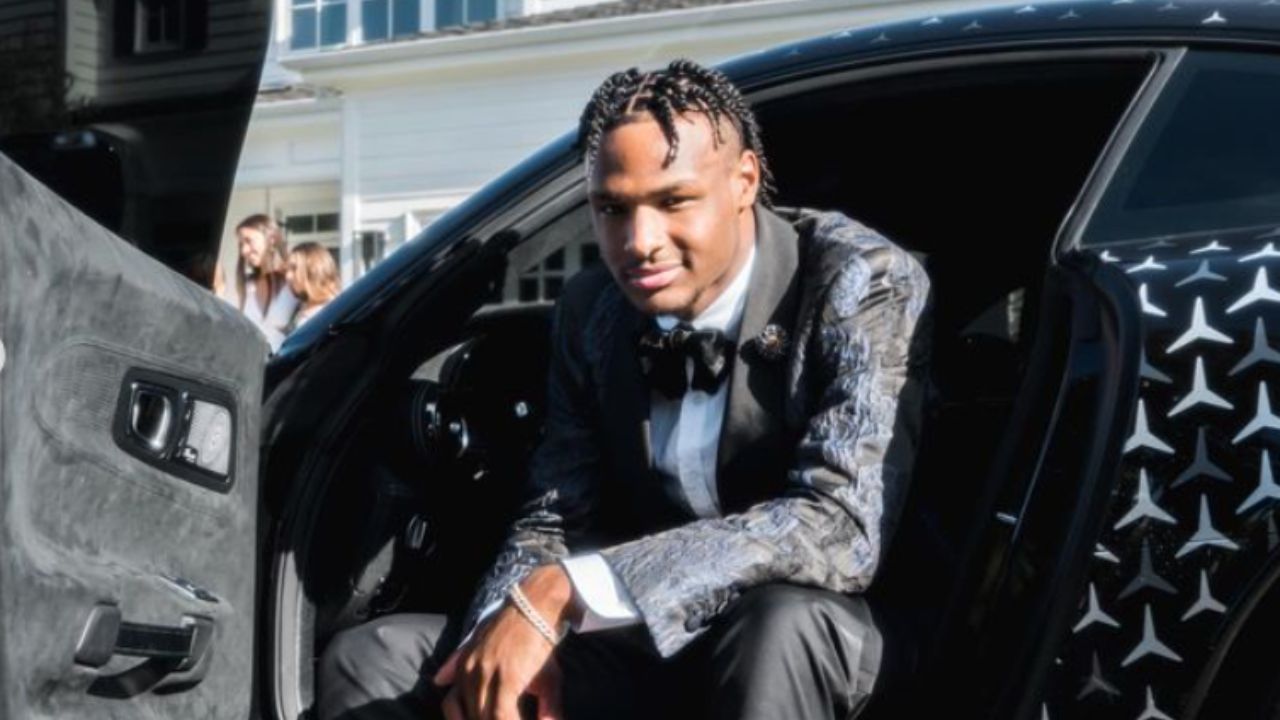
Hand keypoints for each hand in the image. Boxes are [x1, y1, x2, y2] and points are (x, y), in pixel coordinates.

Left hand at [434, 565, 580, 719]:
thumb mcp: (483, 643)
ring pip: (484, 718)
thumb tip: (437, 681)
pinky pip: (503, 717)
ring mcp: (486, 676)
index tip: (477, 719)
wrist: (535, 605)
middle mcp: (469, 673)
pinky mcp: (507, 679)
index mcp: (463, 667)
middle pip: (469, 716)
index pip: (451, 707)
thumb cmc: (514, 627)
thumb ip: (456, 661)